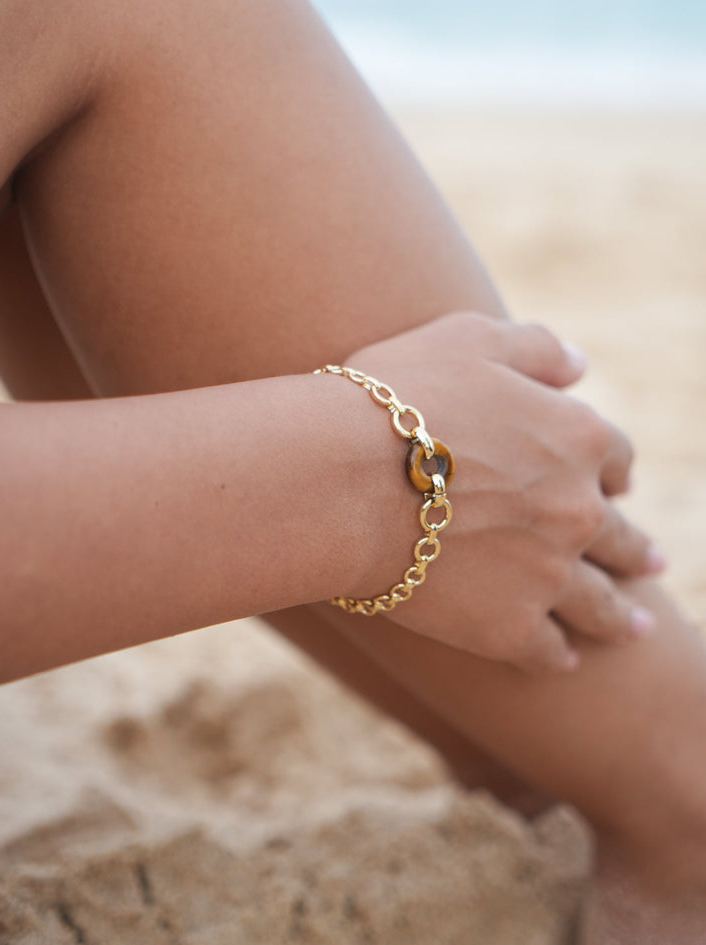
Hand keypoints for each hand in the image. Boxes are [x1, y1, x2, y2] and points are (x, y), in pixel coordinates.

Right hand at [346, 312, 661, 672]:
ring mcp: (548, 575)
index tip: (613, 484)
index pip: (615, 456)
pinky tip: (562, 656)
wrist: (345, 480)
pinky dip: (557, 653)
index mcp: (576, 438)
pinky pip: (547, 648)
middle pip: (621, 536)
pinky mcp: (509, 627)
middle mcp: (578, 510)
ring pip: (600, 602)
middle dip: (637, 550)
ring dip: (621, 615)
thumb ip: (532, 347)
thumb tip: (578, 365)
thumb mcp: (469, 338)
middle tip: (651, 562)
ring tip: (637, 627)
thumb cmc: (397, 399)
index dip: (613, 469)